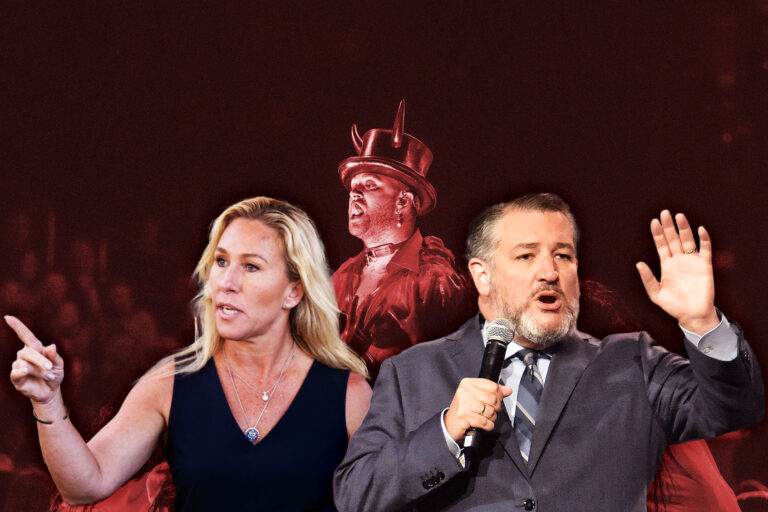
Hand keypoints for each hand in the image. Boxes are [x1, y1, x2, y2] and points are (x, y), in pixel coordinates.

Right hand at [6, 315, 64, 403]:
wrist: (50, 392)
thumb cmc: (55, 374)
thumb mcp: (59, 365)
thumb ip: (55, 356)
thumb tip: (51, 346)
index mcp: (36, 348)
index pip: (26, 335)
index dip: (17, 326)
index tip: (7, 317)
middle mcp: (24, 355)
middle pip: (28, 351)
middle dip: (40, 360)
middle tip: (50, 367)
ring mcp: (19, 366)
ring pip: (25, 363)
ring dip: (39, 371)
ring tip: (49, 376)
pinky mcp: (16, 377)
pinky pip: (16, 372)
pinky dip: (21, 371)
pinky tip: (25, 371)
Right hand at [444, 378, 510, 442]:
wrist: (450, 424)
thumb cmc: (465, 410)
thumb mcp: (477, 397)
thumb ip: (493, 392)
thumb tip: (508, 390)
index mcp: (468, 383)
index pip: (493, 386)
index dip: (499, 396)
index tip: (496, 401)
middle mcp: (465, 391)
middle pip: (493, 399)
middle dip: (496, 408)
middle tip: (490, 412)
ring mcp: (464, 404)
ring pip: (490, 411)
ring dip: (491, 418)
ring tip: (485, 418)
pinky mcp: (464, 416)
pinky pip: (485, 422)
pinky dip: (488, 426)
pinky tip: (483, 425)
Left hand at [635, 210, 718, 333]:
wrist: (692, 315)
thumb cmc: (673, 306)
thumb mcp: (655, 294)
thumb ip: (647, 279)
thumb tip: (638, 263)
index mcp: (666, 265)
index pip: (661, 245)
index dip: (657, 234)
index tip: (653, 221)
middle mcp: (678, 260)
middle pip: (673, 239)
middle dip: (669, 227)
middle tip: (665, 213)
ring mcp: (692, 261)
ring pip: (687, 240)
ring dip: (684, 228)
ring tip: (679, 216)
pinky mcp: (705, 265)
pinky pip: (705, 249)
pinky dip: (703, 239)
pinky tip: (700, 229)